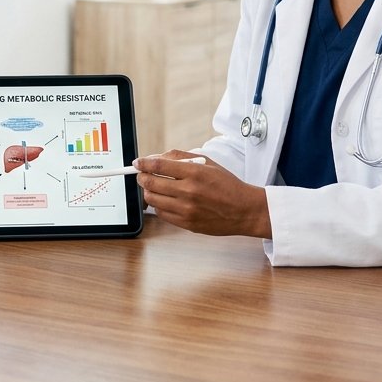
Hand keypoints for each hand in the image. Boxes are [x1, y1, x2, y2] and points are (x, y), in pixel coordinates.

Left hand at [135, 149, 271, 237]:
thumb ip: (180, 158)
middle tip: (143, 175)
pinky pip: (162, 214)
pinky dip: (159, 206)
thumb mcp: (207, 162)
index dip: (143, 163)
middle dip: (142, 177)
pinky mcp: (187, 224)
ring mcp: (187, 210)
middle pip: (151, 183)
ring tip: (156, 187)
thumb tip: (156, 158)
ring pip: (153, 199)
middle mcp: (189, 192)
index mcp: (194, 173)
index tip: (137, 163)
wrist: (244, 210)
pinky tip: (167, 200)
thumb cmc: (228, 185)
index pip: (158, 165)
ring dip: (149, 191)